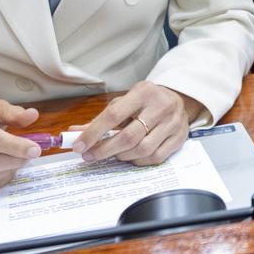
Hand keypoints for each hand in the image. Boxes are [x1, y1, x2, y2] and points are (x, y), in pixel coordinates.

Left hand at [73, 81, 199, 165]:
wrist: (178, 100)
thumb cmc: (146, 101)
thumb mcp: (125, 101)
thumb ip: (102, 117)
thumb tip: (75, 132)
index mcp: (143, 93)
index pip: (114, 115)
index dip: (94, 132)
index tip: (79, 145)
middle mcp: (160, 107)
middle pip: (128, 136)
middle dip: (105, 150)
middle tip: (90, 156)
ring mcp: (172, 123)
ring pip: (142, 149)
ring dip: (122, 156)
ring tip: (113, 154)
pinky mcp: (179, 138)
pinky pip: (155, 158)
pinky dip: (138, 161)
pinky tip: (130, 156)